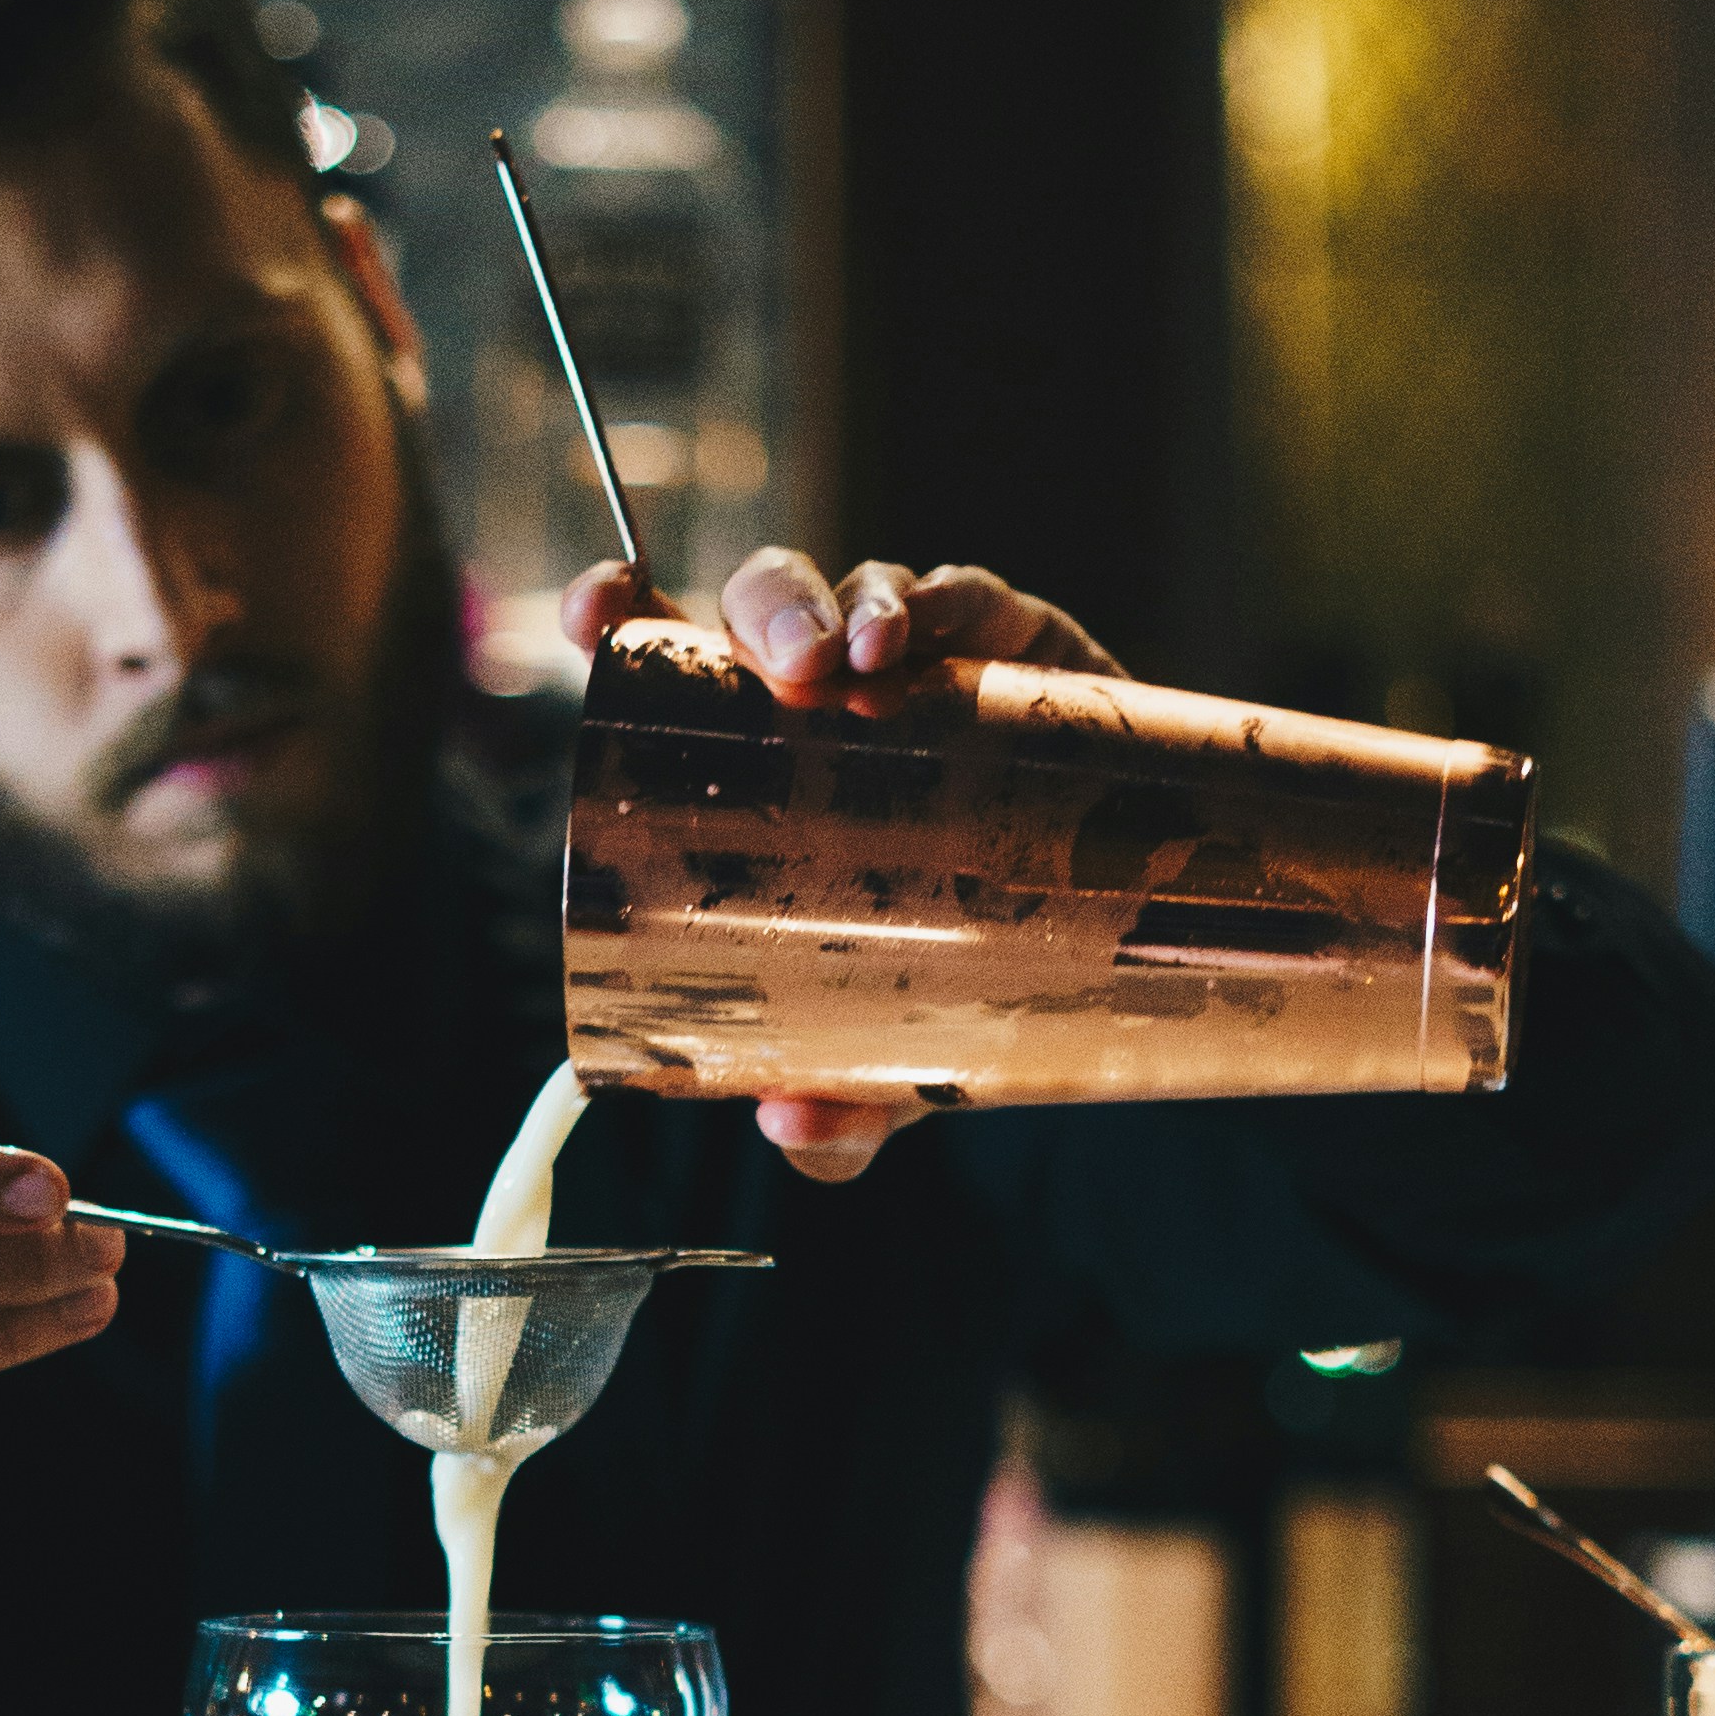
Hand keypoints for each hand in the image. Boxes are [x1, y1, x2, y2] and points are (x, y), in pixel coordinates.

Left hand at [559, 550, 1124, 1181]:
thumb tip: (791, 1125)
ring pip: (864, 590)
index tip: (594, 614)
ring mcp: (925, 668)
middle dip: (766, 613)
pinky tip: (926, 640)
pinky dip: (945, 605)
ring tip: (860, 660)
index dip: (622, 619)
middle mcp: (833, 698)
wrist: (1120, 943)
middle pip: (769, 608)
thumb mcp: (893, 1060)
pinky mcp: (1017, 653)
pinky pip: (973, 602)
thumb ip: (841, 1105)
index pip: (672, 666)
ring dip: (852, 605)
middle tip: (790, 671)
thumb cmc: (964, 978)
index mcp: (763, 763)